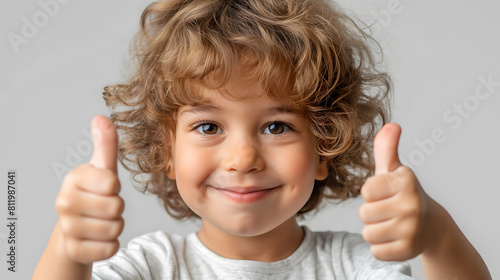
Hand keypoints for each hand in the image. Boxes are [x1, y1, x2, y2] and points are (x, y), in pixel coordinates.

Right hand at [55, 116, 123, 263]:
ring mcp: (68, 228)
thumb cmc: (93, 193)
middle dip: (117, 208)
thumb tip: (102, 117)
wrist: (75, 228)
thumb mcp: (101, 168)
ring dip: (116, 226)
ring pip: (115, 229)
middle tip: (105, 206)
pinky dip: (111, 244)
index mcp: (73, 179)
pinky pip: (110, 248)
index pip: (112, 184)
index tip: (105, 188)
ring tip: (102, 220)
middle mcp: (64, 203)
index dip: (115, 188)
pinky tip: (98, 238)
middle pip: (116, 208)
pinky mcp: (75, 250)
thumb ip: (105, 145)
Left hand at [359, 123, 432, 260]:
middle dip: (371, 213)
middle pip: (364, 213)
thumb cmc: (403, 194)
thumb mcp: (394, 170)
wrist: (431, 226)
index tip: (385, 193)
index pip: (366, 191)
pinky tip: (394, 238)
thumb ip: (386, 148)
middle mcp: (411, 205)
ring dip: (375, 230)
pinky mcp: (408, 251)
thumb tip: (391, 125)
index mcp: (405, 182)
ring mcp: (411, 230)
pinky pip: (375, 250)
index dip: (371, 193)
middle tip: (388, 211)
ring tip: (391, 224)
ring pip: (368, 233)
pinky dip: (381, 246)